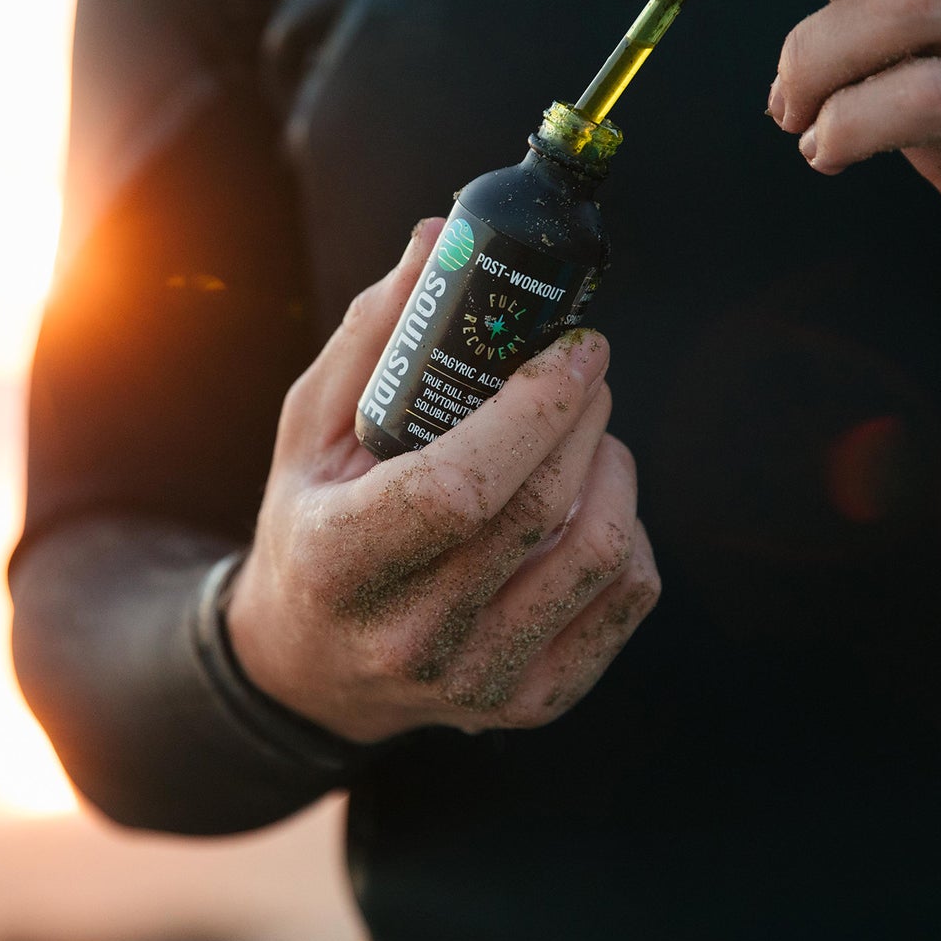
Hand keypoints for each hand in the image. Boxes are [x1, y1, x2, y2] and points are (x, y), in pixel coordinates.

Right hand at [226, 219, 658, 743]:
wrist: (311, 666)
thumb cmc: (313, 525)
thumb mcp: (310, 430)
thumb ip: (373, 337)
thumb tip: (440, 238)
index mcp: (342, 562)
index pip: (459, 490)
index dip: (533, 410)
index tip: (572, 348)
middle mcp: (412, 635)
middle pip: (541, 510)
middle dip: (584, 414)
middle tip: (584, 365)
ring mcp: (477, 679)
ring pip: (600, 555)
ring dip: (613, 467)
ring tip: (588, 432)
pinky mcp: (529, 702)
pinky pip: (626, 601)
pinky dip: (630, 533)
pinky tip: (593, 503)